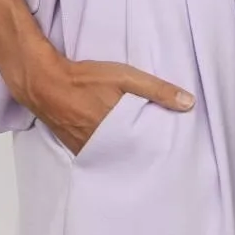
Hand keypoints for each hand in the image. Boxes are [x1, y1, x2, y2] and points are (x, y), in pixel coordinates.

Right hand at [7, 37, 193, 155]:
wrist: (45, 82)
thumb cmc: (86, 79)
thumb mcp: (126, 77)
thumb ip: (157, 90)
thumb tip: (189, 103)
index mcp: (118, 133)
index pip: (147, 150)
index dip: (159, 149)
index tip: (173, 149)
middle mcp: (103, 147)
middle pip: (131, 157)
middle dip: (144, 155)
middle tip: (161, 154)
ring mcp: (87, 150)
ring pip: (115, 157)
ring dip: (127, 155)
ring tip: (142, 151)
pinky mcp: (77, 148)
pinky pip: (99, 155)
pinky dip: (110, 152)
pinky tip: (117, 146)